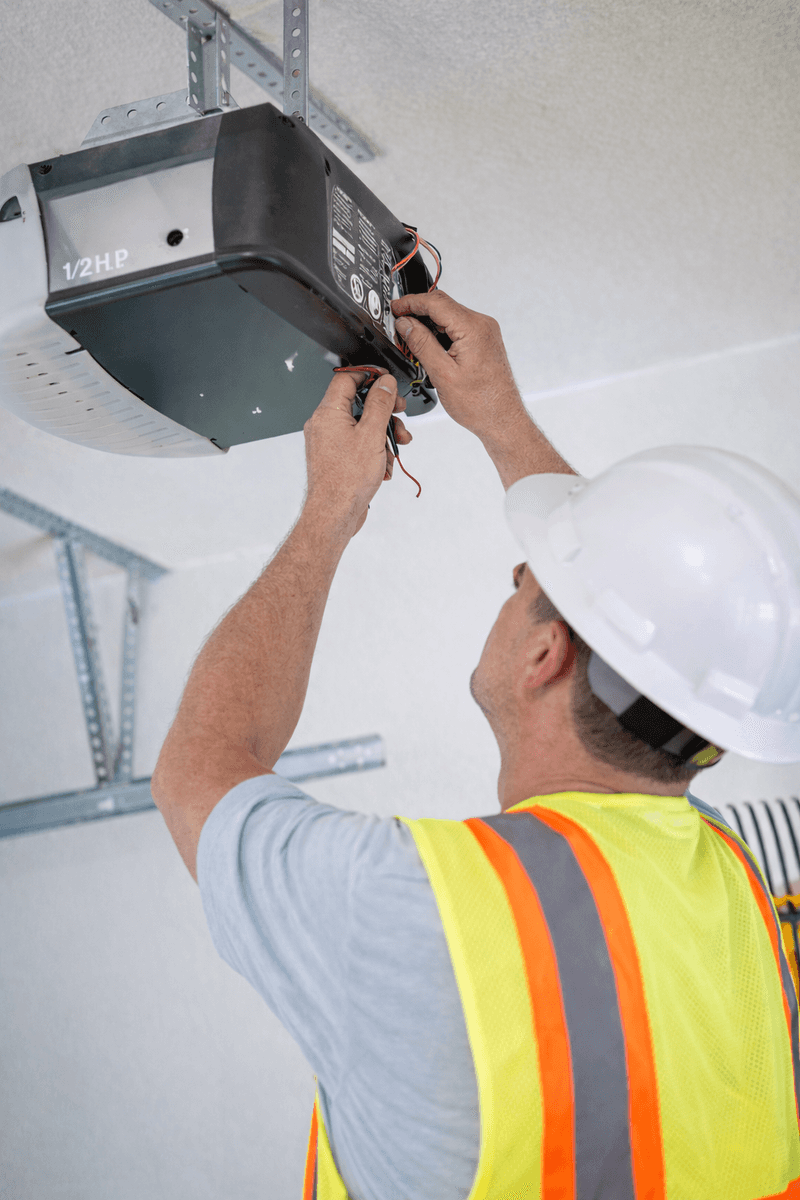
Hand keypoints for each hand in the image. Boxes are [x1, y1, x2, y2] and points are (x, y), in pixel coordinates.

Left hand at [303, 369, 412, 537]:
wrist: (335, 514)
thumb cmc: (346, 480)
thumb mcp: (372, 434)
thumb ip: (379, 404)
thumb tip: (385, 384)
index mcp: (328, 413)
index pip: (346, 378)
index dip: (369, 375)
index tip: (387, 381)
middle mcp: (324, 425)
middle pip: (357, 403)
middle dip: (383, 410)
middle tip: (399, 414)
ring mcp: (328, 442)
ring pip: (360, 426)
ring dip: (383, 433)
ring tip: (396, 446)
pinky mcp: (335, 458)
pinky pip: (357, 444)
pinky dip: (374, 450)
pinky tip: (384, 464)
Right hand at [391, 289, 527, 443]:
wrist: (502, 419)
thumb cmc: (480, 404)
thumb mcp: (442, 374)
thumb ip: (421, 344)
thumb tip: (405, 324)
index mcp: (473, 329)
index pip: (436, 302)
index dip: (411, 302)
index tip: (395, 307)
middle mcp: (482, 325)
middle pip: (443, 305)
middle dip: (418, 311)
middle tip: (398, 323)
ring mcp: (485, 332)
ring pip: (449, 316)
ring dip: (429, 324)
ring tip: (411, 340)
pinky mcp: (484, 341)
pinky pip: (458, 328)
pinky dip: (441, 333)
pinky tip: (429, 347)